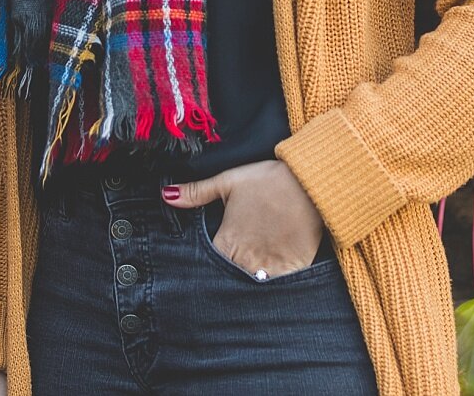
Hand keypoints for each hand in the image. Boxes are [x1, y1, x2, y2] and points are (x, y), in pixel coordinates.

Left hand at [163, 160, 324, 278]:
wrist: (308, 182)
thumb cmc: (268, 180)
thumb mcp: (228, 181)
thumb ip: (196, 192)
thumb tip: (165, 195)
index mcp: (227, 241)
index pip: (208, 268)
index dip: (205, 272)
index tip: (205, 274)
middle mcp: (245, 258)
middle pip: (229, 282)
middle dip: (225, 286)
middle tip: (222, 290)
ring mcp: (269, 266)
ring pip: (252, 289)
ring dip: (247, 290)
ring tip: (244, 291)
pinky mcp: (292, 268)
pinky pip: (278, 290)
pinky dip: (273, 293)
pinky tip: (268, 290)